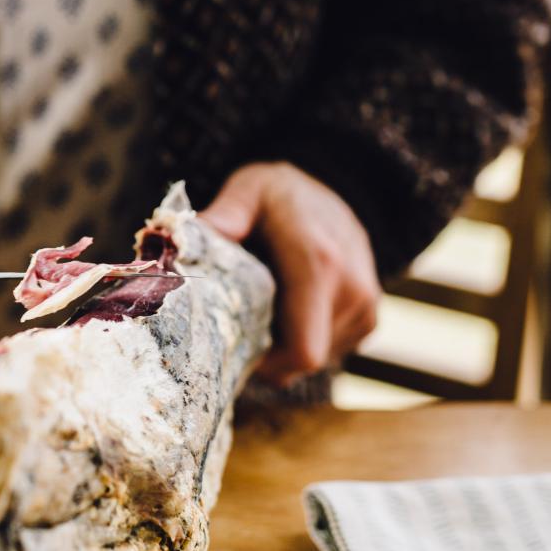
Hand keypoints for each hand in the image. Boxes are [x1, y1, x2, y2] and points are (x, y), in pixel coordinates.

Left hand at [201, 162, 378, 385]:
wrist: (333, 187)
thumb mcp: (248, 191)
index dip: (265, 364)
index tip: (235, 344)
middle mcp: (352, 289)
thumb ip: (223, 218)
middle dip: (269, 356)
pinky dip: (305, 339)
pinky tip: (289, 310)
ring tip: (267, 309)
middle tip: (241, 326)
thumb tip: (181, 247)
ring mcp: (365, 306)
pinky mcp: (369, 317)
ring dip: (286, 346)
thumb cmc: (281, 193)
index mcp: (320, 264)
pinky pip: (330, 350)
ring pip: (317, 359)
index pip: (302, 352)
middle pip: (303, 362)